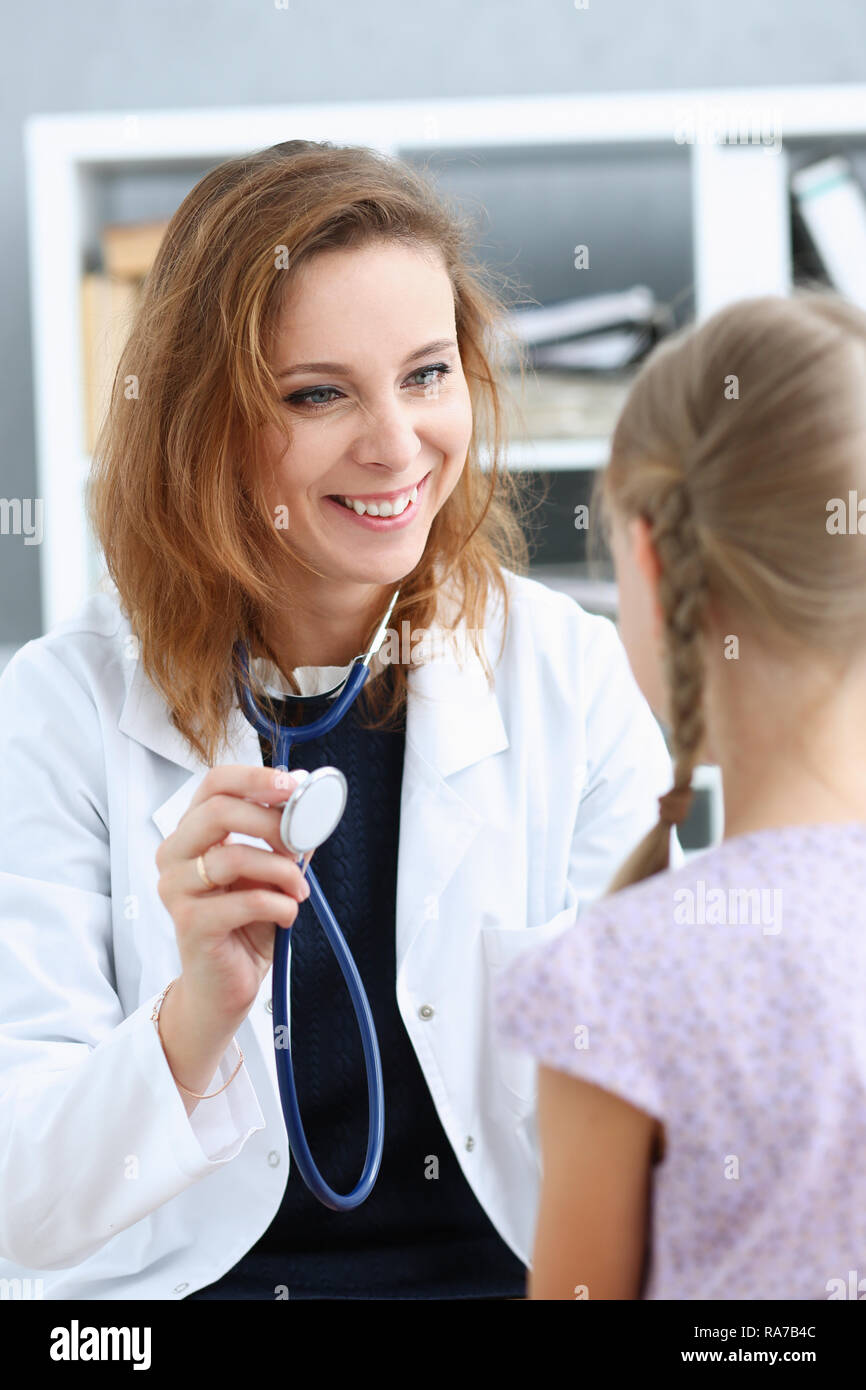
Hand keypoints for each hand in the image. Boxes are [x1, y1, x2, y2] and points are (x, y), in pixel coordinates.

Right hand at [155, 764, 310, 1029]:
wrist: (223, 986)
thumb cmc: (243, 924)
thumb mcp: (269, 872)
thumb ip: (285, 838)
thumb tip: (312, 803)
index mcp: (191, 833)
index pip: (214, 784)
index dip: (255, 777)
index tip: (292, 784)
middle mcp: (174, 855)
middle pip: (219, 811)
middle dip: (272, 822)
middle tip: (299, 844)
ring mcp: (176, 889)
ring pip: (234, 855)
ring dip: (282, 870)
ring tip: (299, 889)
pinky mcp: (190, 923)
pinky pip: (246, 900)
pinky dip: (280, 904)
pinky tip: (287, 914)